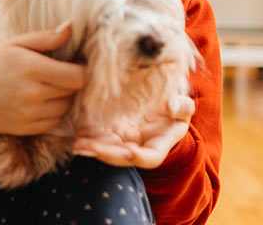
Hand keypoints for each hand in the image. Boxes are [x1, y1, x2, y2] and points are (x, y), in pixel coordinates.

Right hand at [0, 22, 84, 135]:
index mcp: (31, 68)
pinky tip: (41, 101)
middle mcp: (32, 94)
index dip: (83, 69)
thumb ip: (45, 37)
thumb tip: (71, 27)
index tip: (78, 63)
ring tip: (50, 86)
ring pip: (66, 107)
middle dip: (72, 81)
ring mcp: (29, 114)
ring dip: (64, 97)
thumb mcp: (15, 44)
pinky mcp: (26, 129)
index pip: (77, 76)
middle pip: (73, 91)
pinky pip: (54, 122)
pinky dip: (53, 112)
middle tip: (62, 72)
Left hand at [71, 95, 194, 169]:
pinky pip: (101, 138)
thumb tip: (171, 105)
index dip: (139, 157)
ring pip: (108, 150)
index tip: (130, 151)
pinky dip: (90, 137)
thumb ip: (182, 107)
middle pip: (122, 157)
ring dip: (92, 148)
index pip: (150, 158)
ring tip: (78, 143)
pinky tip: (79, 132)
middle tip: (86, 148)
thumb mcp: (184, 108)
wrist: (162, 109)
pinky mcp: (115, 134)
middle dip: (105, 154)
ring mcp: (126, 143)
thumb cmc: (176, 111)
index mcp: (159, 146)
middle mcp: (140, 149)